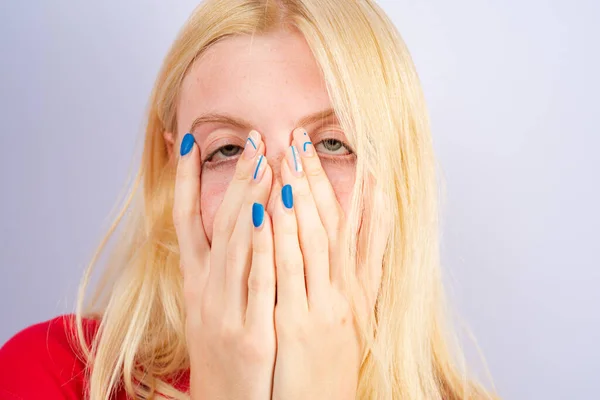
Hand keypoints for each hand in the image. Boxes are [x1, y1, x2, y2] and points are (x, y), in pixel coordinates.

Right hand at [173, 131, 275, 399]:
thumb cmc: (225, 354)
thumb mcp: (215, 308)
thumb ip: (224, 269)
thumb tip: (236, 228)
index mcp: (197, 283)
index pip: (186, 221)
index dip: (186, 180)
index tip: (190, 141)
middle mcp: (206, 291)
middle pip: (219, 223)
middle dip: (236, 179)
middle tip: (251, 139)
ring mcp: (225, 310)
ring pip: (238, 244)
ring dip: (250, 199)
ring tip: (263, 161)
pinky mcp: (248, 333)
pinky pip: (258, 281)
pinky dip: (263, 246)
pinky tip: (271, 215)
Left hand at [270, 128, 385, 399]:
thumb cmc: (330, 373)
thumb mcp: (349, 328)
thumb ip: (352, 290)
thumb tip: (351, 255)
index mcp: (354, 293)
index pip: (358, 232)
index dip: (355, 191)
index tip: (354, 155)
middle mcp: (343, 293)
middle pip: (332, 225)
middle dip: (318, 179)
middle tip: (305, 139)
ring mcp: (323, 306)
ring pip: (313, 238)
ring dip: (303, 194)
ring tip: (291, 156)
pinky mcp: (299, 323)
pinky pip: (288, 270)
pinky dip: (282, 234)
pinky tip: (273, 205)